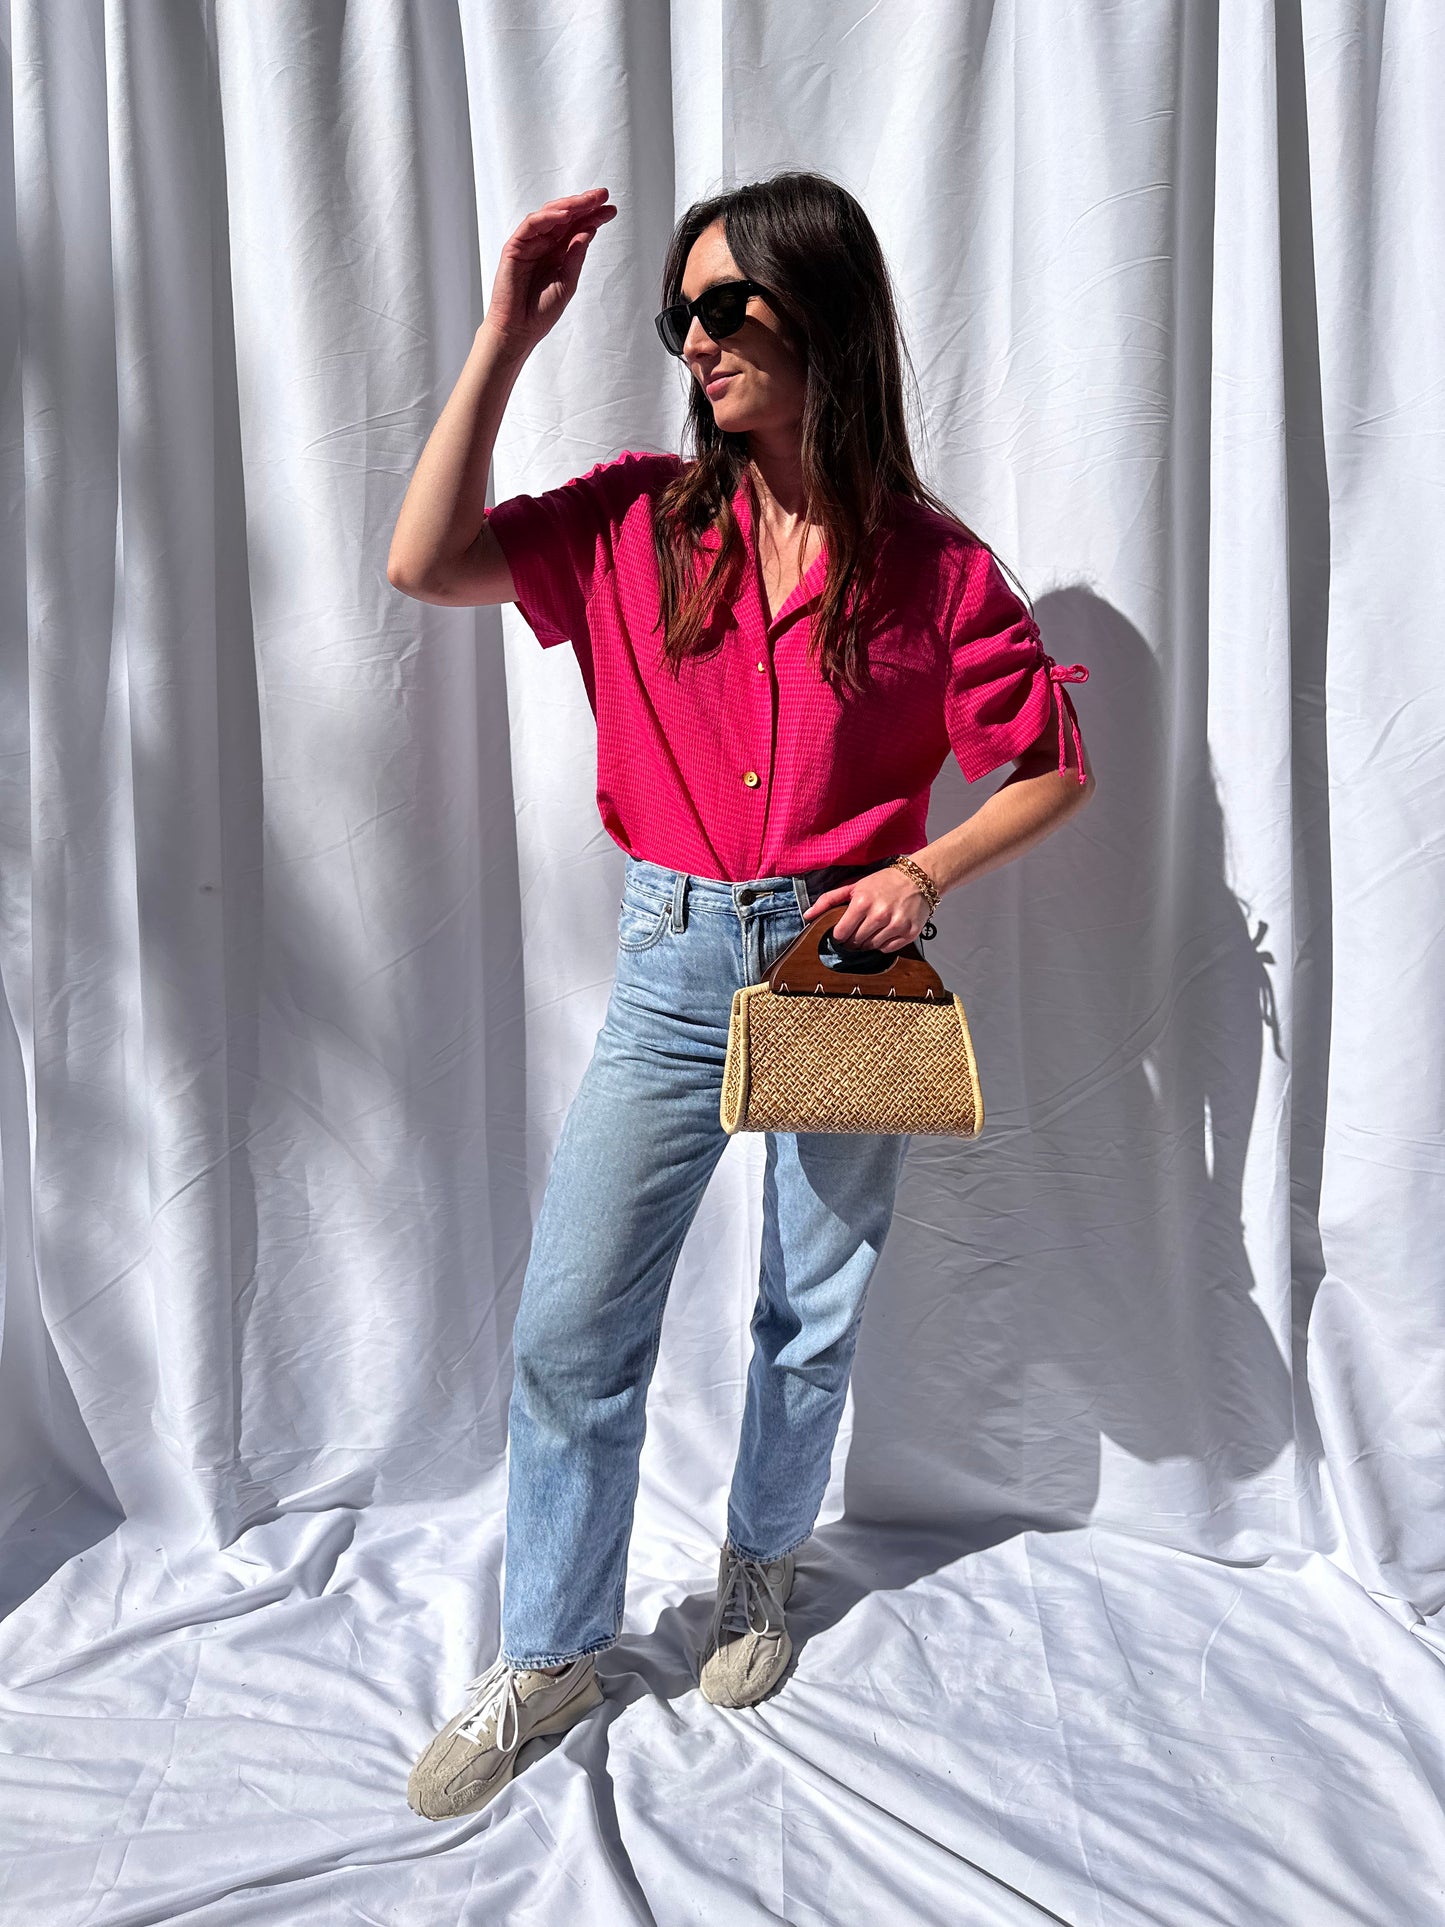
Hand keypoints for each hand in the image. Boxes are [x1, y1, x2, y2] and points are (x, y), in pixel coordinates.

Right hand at [481, 188, 617, 358]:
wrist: (519, 330)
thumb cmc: (540, 312)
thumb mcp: (567, 282)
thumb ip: (576, 256)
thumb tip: (588, 231)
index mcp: (558, 254)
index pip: (577, 228)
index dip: (594, 217)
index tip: (611, 209)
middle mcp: (544, 245)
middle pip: (565, 217)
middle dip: (584, 204)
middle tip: (602, 195)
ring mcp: (530, 244)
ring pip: (549, 215)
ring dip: (569, 206)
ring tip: (587, 201)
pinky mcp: (515, 247)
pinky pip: (531, 225)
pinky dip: (547, 217)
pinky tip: (565, 215)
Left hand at [802, 865, 934, 950]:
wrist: (919, 879)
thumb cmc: (885, 882)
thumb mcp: (854, 886)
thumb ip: (828, 900)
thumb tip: (807, 916)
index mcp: (862, 902)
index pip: (840, 933)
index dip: (839, 934)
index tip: (843, 931)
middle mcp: (879, 915)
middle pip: (855, 942)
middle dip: (852, 939)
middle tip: (858, 929)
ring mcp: (895, 925)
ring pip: (870, 947)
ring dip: (868, 941)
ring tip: (873, 928)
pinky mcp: (909, 933)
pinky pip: (887, 949)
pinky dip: (883, 944)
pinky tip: (885, 931)